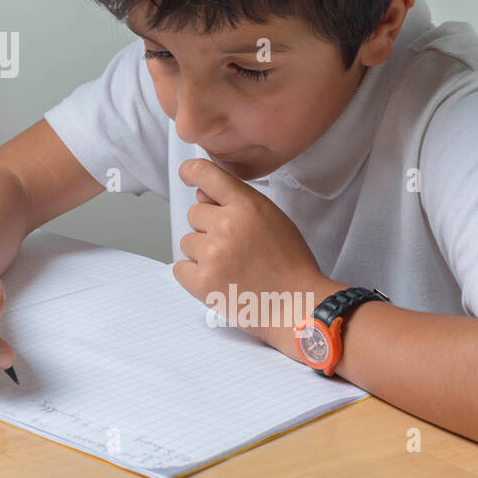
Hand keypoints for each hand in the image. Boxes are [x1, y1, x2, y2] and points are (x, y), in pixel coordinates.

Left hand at [173, 157, 327, 353]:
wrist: (297, 306)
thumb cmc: (290, 264)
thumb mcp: (274, 220)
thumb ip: (239, 204)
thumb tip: (202, 196)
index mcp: (247, 206)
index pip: (207, 175)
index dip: (192, 172)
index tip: (186, 174)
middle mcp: (226, 225)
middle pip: (194, 214)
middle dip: (208, 228)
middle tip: (233, 247)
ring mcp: (212, 253)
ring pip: (187, 242)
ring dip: (202, 253)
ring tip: (231, 267)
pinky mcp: (202, 281)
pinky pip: (180, 268)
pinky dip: (193, 275)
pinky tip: (218, 280)